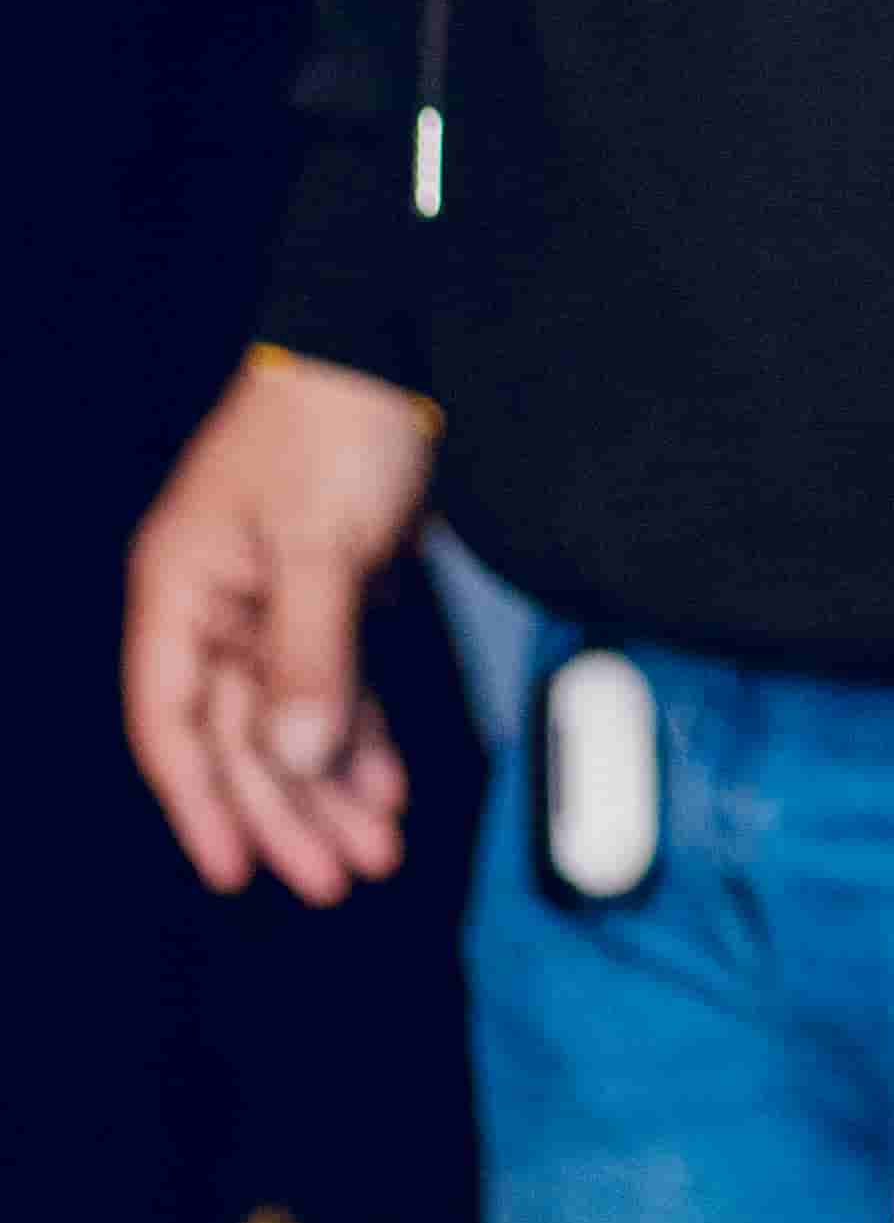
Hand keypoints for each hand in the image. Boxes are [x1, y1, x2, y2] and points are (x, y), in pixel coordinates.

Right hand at [122, 355, 434, 901]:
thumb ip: (310, 655)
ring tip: (377, 848)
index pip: (172, 721)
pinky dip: (362, 737)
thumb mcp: (320, 545)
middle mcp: (216, 606)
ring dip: (333, 786)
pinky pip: (336, 687)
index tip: (236, 869)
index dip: (199, 801)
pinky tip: (387, 785)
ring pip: (293, 721)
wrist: (393, 344)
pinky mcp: (330, 595)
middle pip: (240, 736)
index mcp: (181, 590)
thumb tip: (296, 756)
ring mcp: (272, 603)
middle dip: (289, 810)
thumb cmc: (334, 427)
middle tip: (340, 877)